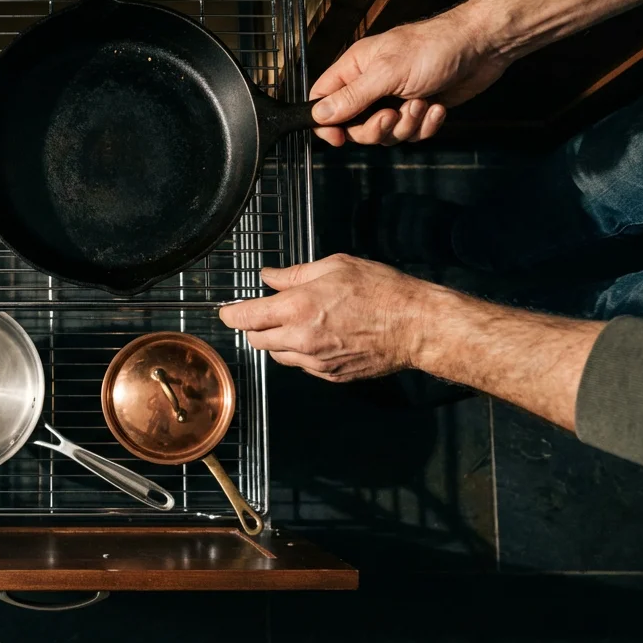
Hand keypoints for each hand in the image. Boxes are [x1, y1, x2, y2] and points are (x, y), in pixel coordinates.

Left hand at [218, 254, 442, 381]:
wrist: (414, 326)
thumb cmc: (380, 291)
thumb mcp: (334, 267)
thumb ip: (294, 274)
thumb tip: (267, 277)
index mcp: (298, 308)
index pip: (245, 318)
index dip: (230, 314)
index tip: (227, 311)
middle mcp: (301, 339)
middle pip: (256, 340)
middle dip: (254, 327)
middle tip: (264, 312)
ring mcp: (315, 362)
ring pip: (277, 356)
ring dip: (277, 341)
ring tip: (297, 322)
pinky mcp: (330, 375)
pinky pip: (302, 366)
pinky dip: (300, 353)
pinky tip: (318, 336)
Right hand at [310, 10, 509, 146]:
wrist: (482, 47)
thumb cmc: (434, 47)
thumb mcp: (386, 73)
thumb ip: (351, 97)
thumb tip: (319, 114)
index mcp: (355, 68)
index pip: (323, 100)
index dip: (326, 123)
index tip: (338, 138)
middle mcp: (372, 85)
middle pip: (355, 126)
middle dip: (376, 128)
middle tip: (392, 115)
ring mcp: (395, 99)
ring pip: (386, 133)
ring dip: (406, 125)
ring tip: (421, 102)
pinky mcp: (419, 110)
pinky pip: (412, 133)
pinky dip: (426, 125)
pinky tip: (436, 106)